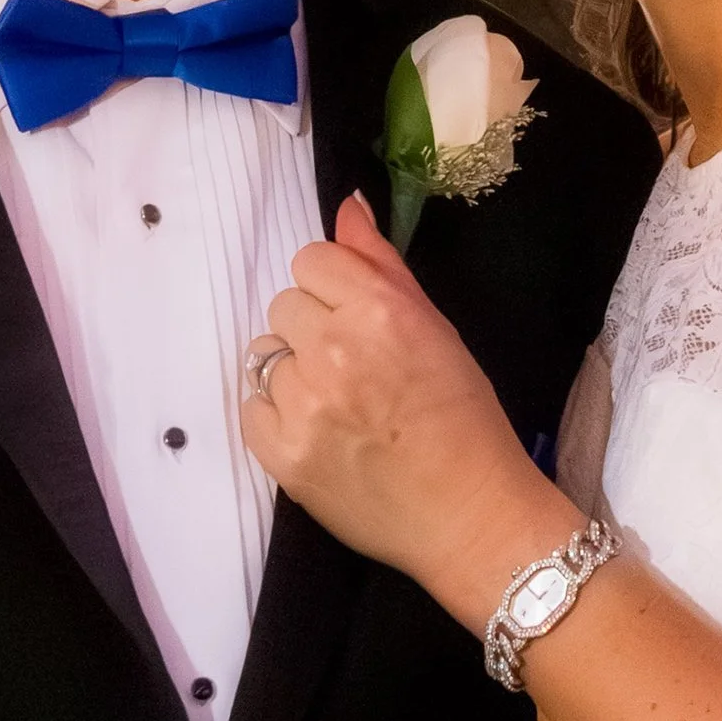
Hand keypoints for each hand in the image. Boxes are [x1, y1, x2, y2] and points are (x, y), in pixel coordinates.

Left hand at [241, 195, 572, 625]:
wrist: (470, 515)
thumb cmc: (465, 419)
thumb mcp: (436, 328)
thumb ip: (382, 264)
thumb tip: (346, 206)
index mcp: (380, 311)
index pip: (311, 260)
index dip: (334, 287)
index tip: (357, 318)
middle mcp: (335, 350)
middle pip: (284, 305)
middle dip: (313, 329)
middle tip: (354, 368)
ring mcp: (304, 405)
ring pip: (265, 357)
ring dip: (295, 374)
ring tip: (338, 406)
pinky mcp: (281, 455)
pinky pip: (251, 409)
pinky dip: (277, 418)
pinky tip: (318, 433)